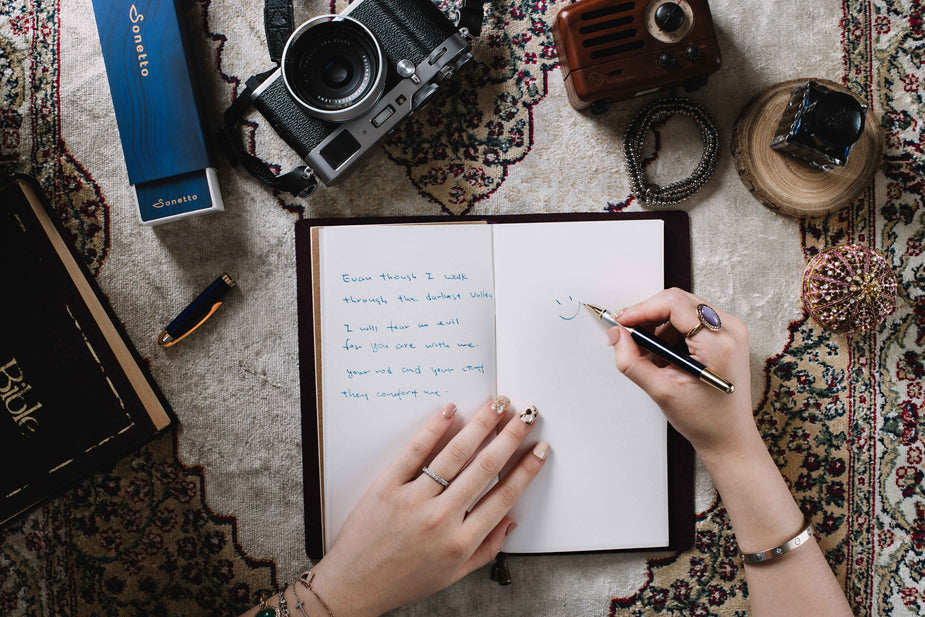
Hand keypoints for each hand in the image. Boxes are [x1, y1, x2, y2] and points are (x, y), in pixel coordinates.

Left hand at [306, 399, 548, 616]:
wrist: (354, 584)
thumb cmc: (402, 580)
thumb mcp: (452, 575)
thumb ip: (486, 550)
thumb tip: (510, 521)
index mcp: (461, 542)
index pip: (504, 496)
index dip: (526, 469)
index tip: (539, 449)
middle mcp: (441, 519)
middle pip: (485, 468)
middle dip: (510, 437)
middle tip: (525, 416)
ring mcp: (413, 500)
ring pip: (455, 455)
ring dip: (480, 425)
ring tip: (497, 405)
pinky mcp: (387, 486)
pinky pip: (414, 452)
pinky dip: (434, 428)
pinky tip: (450, 410)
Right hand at [608, 288, 759, 463]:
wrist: (730, 437)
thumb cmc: (705, 420)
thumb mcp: (662, 392)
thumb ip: (633, 362)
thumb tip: (616, 336)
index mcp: (719, 343)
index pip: (674, 304)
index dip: (642, 309)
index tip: (622, 323)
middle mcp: (730, 330)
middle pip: (678, 301)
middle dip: (648, 316)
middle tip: (628, 336)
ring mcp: (731, 330)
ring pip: (683, 308)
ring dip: (659, 325)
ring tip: (652, 355)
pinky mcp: (727, 334)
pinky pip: (692, 318)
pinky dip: (671, 331)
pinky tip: (666, 355)